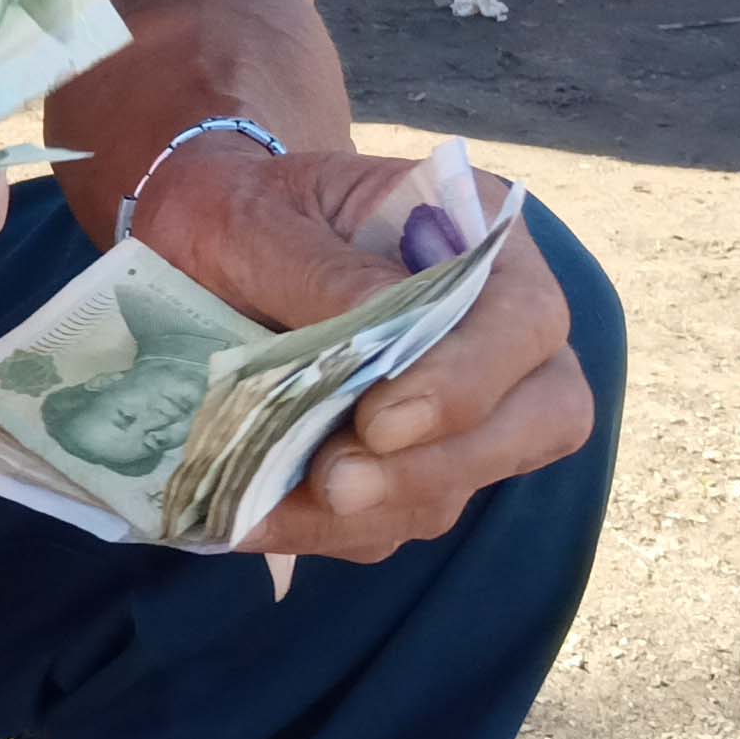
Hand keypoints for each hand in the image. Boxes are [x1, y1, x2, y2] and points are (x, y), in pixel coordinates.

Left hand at [131, 140, 593, 565]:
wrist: (197, 241)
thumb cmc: (236, 209)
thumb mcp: (253, 218)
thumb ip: (317, 268)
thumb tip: (379, 321)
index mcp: (478, 232)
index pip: (526, 319)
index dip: (469, 382)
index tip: (379, 421)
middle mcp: (496, 324)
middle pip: (542, 417)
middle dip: (439, 464)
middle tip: (336, 483)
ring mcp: (464, 402)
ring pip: (467, 483)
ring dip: (376, 507)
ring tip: (269, 504)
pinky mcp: (411, 461)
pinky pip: (398, 516)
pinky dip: (328, 529)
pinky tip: (254, 516)